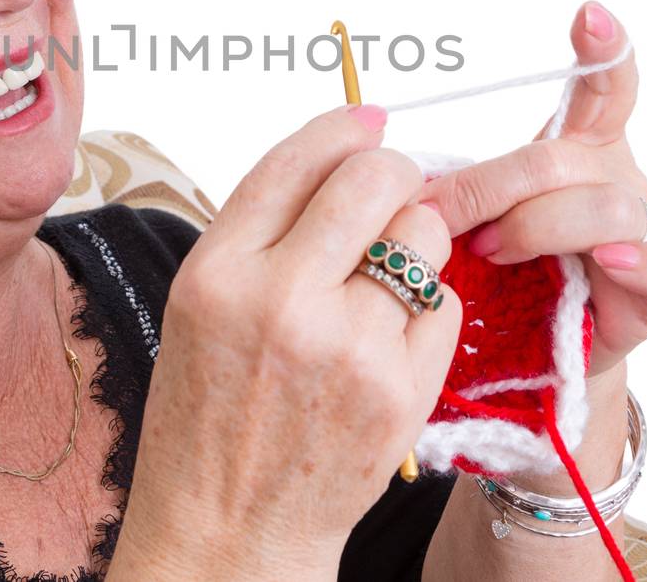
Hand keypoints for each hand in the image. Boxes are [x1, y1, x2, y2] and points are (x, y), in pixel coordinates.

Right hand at [112, 104, 462, 581]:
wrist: (227, 528)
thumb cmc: (210, 413)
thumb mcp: (201, 304)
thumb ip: (263, 230)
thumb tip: (346, 149)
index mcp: (217, 272)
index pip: (295, 160)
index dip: (342, 125)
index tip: (368, 118)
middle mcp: (281, 300)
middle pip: (374, 178)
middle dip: (394, 171)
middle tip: (391, 191)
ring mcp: (348, 347)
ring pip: (424, 234)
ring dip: (417, 238)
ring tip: (387, 276)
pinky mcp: (401, 390)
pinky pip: (445, 302)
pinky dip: (428, 307)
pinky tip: (391, 338)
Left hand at [418, 1, 646, 377]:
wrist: (527, 358)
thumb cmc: (498, 279)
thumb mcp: (469, 221)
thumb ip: (450, 189)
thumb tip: (396, 175)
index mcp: (576, 150)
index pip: (601, 88)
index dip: (604, 50)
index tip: (588, 14)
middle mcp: (617, 180)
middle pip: (565, 159)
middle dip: (492, 187)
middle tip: (444, 221)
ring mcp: (645, 234)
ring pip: (610, 207)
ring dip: (540, 226)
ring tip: (493, 254)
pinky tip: (607, 264)